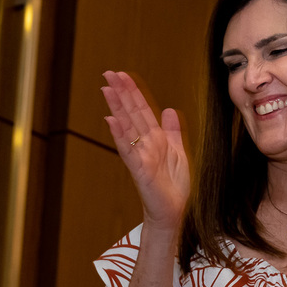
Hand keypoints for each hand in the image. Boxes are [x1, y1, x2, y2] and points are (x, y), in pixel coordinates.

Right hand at [101, 71, 189, 231]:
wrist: (177, 213)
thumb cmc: (177, 188)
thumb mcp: (180, 153)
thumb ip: (173, 132)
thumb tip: (169, 110)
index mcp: (156, 139)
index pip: (142, 110)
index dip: (133, 92)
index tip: (123, 75)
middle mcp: (145, 145)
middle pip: (131, 113)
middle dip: (121, 93)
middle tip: (108, 73)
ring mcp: (140, 156)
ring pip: (126, 126)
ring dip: (116, 107)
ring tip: (106, 89)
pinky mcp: (140, 170)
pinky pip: (128, 149)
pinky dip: (119, 134)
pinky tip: (112, 119)